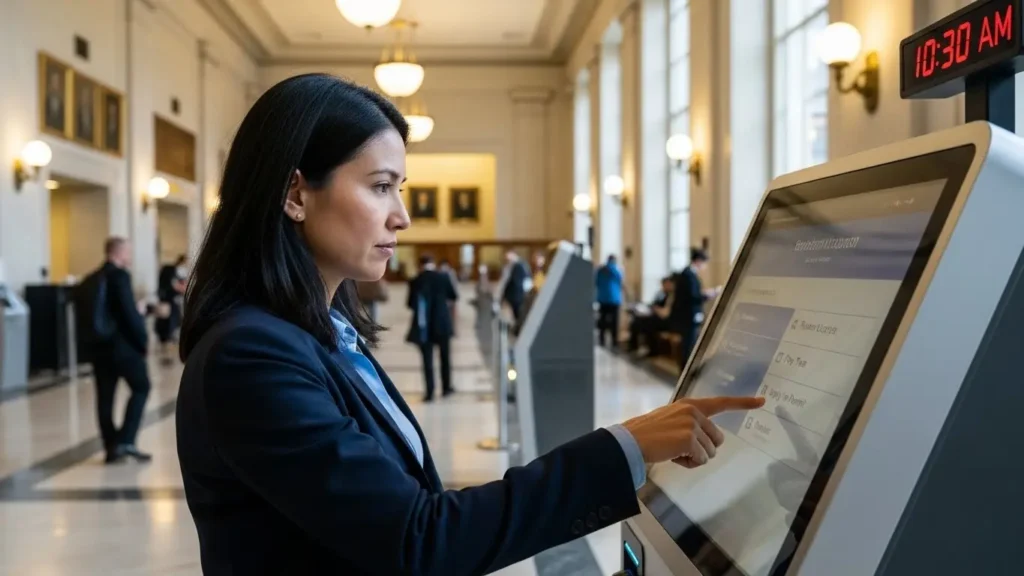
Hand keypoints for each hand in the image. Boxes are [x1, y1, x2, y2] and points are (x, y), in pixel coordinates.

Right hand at [622, 396, 764, 467]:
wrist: (631, 441)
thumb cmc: (649, 435)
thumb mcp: (672, 421)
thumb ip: (691, 424)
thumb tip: (709, 443)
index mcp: (690, 405)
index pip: (722, 402)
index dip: (743, 402)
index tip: (762, 401)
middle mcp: (694, 411)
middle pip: (717, 440)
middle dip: (703, 449)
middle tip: (680, 449)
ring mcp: (692, 424)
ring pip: (710, 452)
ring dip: (694, 458)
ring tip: (674, 452)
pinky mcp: (689, 439)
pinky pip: (701, 460)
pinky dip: (689, 464)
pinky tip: (674, 457)